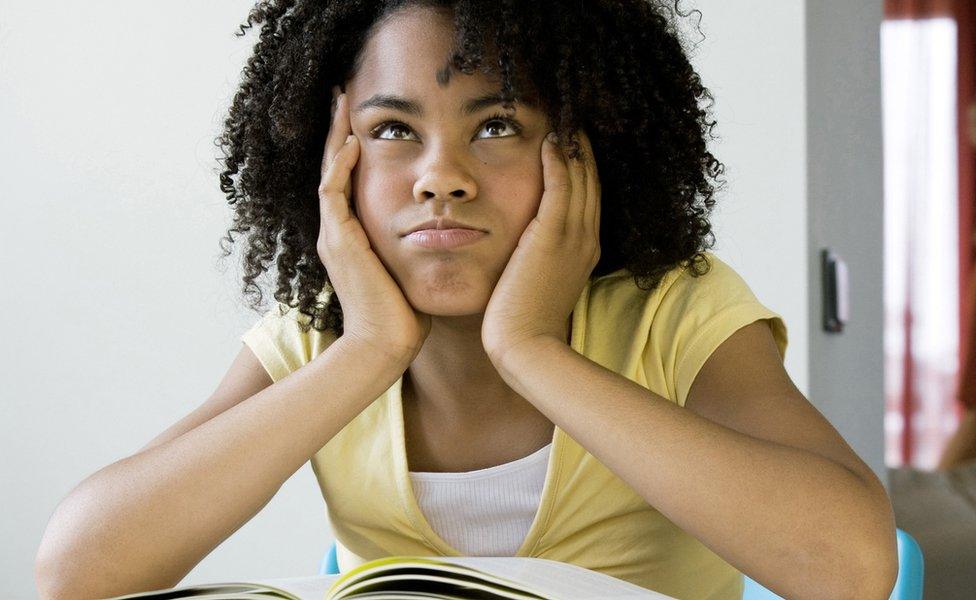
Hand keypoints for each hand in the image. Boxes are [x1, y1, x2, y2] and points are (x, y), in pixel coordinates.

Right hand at [317, 85, 430, 363]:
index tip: (369, 121)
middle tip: (343, 96)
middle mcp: (339, 232)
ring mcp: (334, 236)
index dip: (355, 150)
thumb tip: (448, 234)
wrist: (386, 347)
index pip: (351, 181)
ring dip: (336, 136)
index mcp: (354, 238)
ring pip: (329, 172)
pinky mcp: (339, 242)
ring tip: (342, 104)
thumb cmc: (406, 317)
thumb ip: (419, 248)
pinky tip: (354, 142)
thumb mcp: (413, 270)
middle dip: (339, 131)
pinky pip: (333, 192)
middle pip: (334, 168)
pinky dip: (341, 166)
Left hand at [481, 130, 600, 366]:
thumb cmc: (521, 322)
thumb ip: (538, 259)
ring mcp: (574, 237)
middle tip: (574, 117)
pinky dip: (559, 161)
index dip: (584, 167)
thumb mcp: (537, 283)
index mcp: (585, 250)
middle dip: (584, 148)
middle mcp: (587, 239)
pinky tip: (550, 139)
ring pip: (582, 178)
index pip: (588, 197)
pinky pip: (561, 187)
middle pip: (592, 181)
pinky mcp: (553, 237)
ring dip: (574, 145)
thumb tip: (525, 248)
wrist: (524, 347)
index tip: (573, 141)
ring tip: (565, 117)